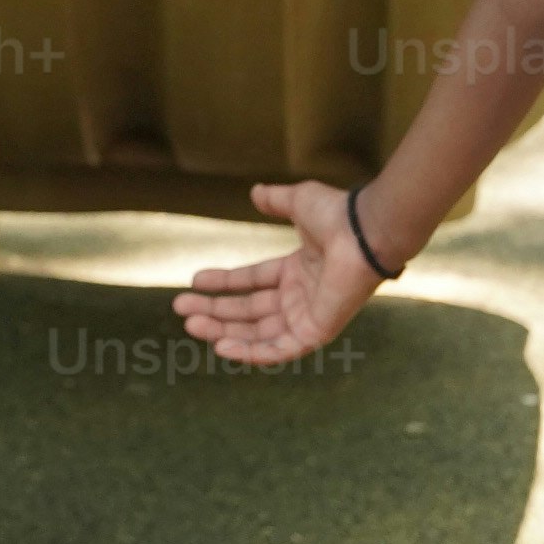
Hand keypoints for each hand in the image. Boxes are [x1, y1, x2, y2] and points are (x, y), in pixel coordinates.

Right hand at [173, 180, 387, 366]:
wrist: (362, 232)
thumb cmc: (338, 215)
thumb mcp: (298, 202)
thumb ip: (276, 200)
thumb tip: (256, 192)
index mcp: (297, 270)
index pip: (252, 282)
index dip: (222, 283)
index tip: (193, 281)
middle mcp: (301, 296)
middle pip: (249, 310)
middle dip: (214, 310)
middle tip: (182, 308)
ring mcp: (308, 316)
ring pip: (258, 332)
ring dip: (224, 331)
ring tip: (192, 324)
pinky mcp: (315, 332)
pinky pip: (280, 349)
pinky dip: (251, 352)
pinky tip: (222, 347)